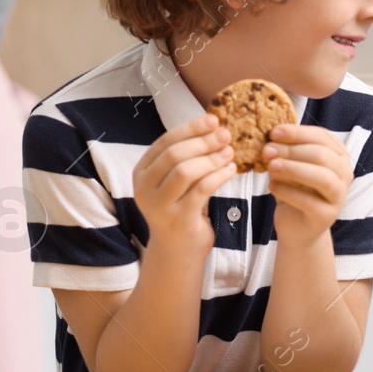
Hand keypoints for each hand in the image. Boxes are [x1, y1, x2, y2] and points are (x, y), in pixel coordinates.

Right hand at [132, 114, 235, 256]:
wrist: (177, 251)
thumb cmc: (180, 209)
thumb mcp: (175, 182)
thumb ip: (184, 158)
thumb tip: (213, 126)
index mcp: (141, 173)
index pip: (164, 142)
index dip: (190, 128)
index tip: (213, 120)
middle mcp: (144, 189)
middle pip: (174, 155)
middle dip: (202, 141)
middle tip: (226, 135)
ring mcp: (159, 206)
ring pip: (185, 171)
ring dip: (211, 158)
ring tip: (230, 152)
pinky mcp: (178, 219)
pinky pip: (201, 190)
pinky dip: (219, 176)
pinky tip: (231, 169)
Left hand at [263, 124, 351, 244]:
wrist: (296, 225)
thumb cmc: (294, 188)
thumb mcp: (290, 165)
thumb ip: (285, 151)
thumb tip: (270, 140)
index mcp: (338, 154)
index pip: (321, 137)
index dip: (297, 133)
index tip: (273, 132)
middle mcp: (344, 173)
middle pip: (322, 156)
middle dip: (291, 151)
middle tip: (267, 151)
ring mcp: (339, 196)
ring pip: (322, 178)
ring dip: (293, 169)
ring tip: (271, 167)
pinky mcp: (327, 216)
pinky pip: (309, 201)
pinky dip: (288, 192)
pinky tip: (272, 187)